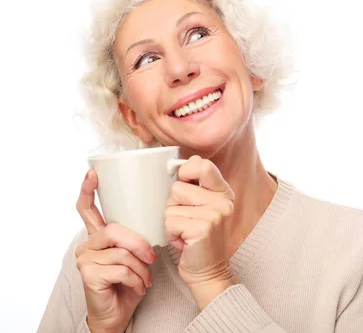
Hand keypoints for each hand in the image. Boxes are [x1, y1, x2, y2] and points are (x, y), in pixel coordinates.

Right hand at [75, 170, 156, 331]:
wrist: (118, 313)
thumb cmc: (128, 282)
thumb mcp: (135, 255)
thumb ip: (135, 237)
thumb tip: (152, 215)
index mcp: (98, 236)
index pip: (87, 209)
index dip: (88, 190)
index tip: (92, 173)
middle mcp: (87, 245)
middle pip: (114, 230)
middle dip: (138, 244)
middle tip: (152, 258)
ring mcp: (85, 260)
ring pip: (121, 252)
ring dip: (140, 268)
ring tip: (144, 279)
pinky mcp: (88, 275)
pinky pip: (121, 269)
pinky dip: (136, 279)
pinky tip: (137, 287)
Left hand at [164, 155, 236, 309]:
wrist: (208, 273)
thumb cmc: (199, 240)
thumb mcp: (204, 208)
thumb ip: (196, 186)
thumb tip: (182, 163)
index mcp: (224, 192)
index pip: (202, 165)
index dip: (185, 172)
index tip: (183, 186)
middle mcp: (223, 201)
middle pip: (178, 188)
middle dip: (174, 206)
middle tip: (187, 221)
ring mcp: (214, 214)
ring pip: (171, 206)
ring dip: (171, 222)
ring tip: (185, 232)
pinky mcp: (202, 228)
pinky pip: (170, 222)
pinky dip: (170, 234)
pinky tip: (184, 242)